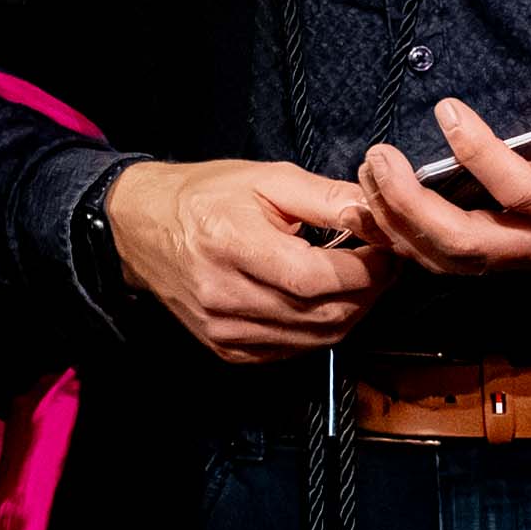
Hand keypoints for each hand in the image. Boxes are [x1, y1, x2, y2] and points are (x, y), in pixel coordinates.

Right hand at [106, 156, 386, 362]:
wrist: (141, 227)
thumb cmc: (204, 197)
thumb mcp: (267, 179)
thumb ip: (327, 198)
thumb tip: (378, 213)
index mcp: (234, 246)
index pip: (318, 277)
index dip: (365, 271)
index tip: (388, 252)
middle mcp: (226, 296)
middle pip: (322, 314)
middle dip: (368, 293)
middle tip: (384, 266)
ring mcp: (224, 329)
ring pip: (313, 339)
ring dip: (350, 314)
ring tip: (361, 283)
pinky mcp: (226, 348)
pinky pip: (291, 350)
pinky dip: (319, 331)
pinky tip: (325, 303)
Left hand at [354, 83, 530, 274]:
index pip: (520, 190)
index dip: (479, 153)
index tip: (448, 111)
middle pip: (465, 243)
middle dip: (411, 205)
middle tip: (378, 159)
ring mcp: (524, 259)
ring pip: (449, 261)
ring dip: (398, 227)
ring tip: (366, 180)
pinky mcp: (510, 260)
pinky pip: (449, 263)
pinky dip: (405, 244)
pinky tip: (377, 214)